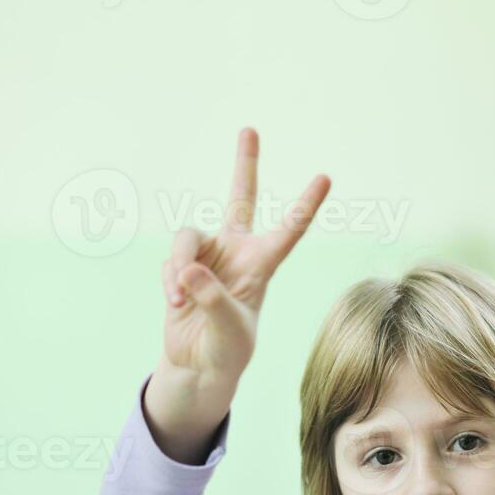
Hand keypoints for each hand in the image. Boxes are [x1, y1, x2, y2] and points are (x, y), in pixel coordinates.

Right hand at [159, 126, 330, 383]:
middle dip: (244, 165)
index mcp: (261, 266)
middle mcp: (236, 253)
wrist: (199, 365)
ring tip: (179, 297)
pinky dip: (169, 281)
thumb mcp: (228, 328)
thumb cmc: (227, 349)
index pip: (288, 231)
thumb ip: (211, 298)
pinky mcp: (180, 268)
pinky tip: (175, 304)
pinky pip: (169, 262)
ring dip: (179, 263)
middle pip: (240, 199)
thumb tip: (187, 269)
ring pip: (187, 237)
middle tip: (249, 129)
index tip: (326, 178)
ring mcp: (206, 257)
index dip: (305, 205)